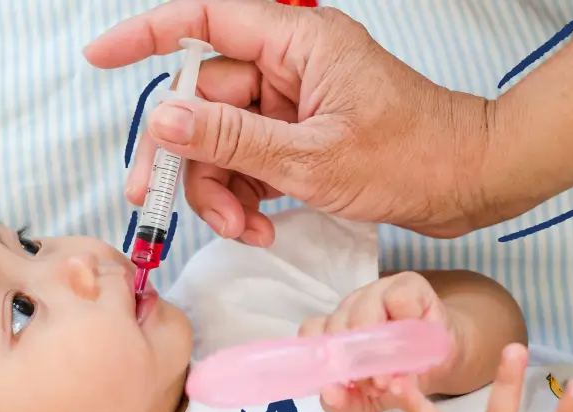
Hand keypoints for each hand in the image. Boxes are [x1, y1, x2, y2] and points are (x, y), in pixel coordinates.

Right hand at [84, 0, 492, 244]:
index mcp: (296, 43)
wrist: (473, 183)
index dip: (146, 35)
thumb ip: (232, 139)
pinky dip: (246, 198)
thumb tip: (162, 120)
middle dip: (183, 154)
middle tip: (155, 199)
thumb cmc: (414, 157)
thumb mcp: (313, 158)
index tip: (99, 58)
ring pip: (223, 138)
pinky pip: (251, 161)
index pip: (203, 20)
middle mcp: (291, 66)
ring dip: (219, 188)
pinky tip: (261, 229)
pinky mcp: (305, 139)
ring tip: (243, 230)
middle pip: (204, 97)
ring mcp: (297, 105)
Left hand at [297, 272, 461, 411]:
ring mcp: (377, 292)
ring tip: (396, 371)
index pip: (313, 332)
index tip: (339, 384)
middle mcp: (350, 308)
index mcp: (335, 331)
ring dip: (379, 347)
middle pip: (338, 325)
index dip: (323, 358)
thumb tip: (331, 395)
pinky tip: (416, 338)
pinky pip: (398, 299)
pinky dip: (406, 322)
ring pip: (363, 312)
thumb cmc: (401, 377)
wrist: (444, 362)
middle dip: (356, 361)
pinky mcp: (407, 284)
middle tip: (378, 385)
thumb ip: (345, 402)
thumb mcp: (370, 400)